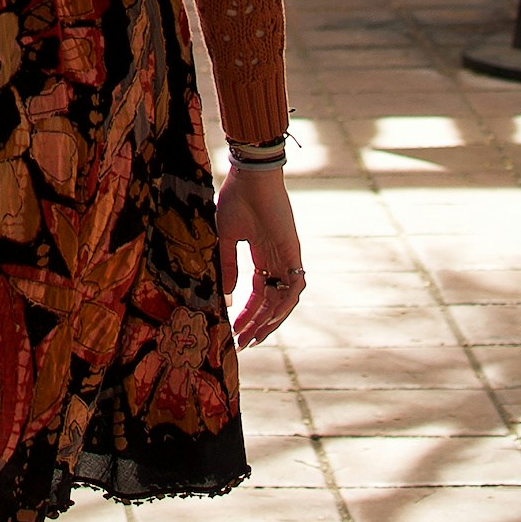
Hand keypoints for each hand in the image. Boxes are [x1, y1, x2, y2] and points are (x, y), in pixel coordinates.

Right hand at [216, 160, 305, 349]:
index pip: (258, 294)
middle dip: (257, 323)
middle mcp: (276, 261)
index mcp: (262, 257)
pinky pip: (294, 285)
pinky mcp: (293, 252)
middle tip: (242, 343)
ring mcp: (287, 257)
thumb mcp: (226, 239)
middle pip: (271, 302)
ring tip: (252, 337)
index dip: (248, 313)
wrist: (250, 177)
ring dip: (270, 320)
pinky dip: (283, 304)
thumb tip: (226, 297)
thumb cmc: (236, 200)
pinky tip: (268, 318)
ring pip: (284, 299)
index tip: (234, 330)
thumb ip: (228, 267)